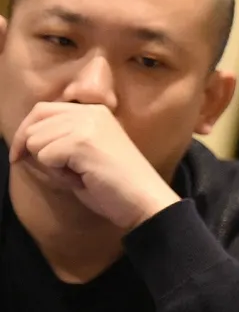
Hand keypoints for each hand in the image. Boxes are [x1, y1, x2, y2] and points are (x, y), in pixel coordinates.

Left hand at [8, 103, 177, 229]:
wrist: (145, 201)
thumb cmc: (116, 185)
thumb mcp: (84, 155)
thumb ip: (60, 141)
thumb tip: (22, 143)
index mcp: (94, 112)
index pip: (41, 110)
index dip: (25, 133)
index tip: (20, 155)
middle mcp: (90, 111)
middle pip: (33, 124)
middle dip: (37, 152)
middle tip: (64, 172)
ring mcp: (86, 125)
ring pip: (35, 141)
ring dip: (50, 165)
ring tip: (79, 175)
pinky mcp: (81, 142)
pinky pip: (44, 157)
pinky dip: (58, 175)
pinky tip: (82, 179)